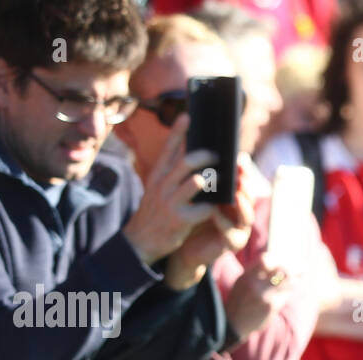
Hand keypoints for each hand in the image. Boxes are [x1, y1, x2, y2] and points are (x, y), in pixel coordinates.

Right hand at [122, 114, 217, 266]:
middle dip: (206, 156)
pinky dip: (213, 207)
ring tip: (221, 179)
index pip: (168, 149)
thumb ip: (171, 173)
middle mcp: (162, 185)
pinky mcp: (180, 220)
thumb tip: (191, 154)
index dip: (179, 132)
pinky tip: (218, 206)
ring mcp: (171, 202)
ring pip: (197, 182)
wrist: (140, 241)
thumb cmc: (156, 212)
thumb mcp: (157, 188)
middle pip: (187, 162)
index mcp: (157, 175)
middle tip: (218, 155)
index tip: (188, 116)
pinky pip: (203, 208)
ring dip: (213, 179)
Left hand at [163, 168, 256, 290]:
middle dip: (245, 184)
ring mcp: (239, 229)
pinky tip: (214, 212)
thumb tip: (200, 148)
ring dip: (242, 203)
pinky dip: (223, 222)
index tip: (238, 158)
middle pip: (249, 196)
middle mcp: (241, 213)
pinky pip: (230, 232)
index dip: (243, 171)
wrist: (183, 245)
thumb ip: (204, 176)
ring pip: (247, 215)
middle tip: (239, 173)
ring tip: (235, 193)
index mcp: (235, 198)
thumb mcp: (197, 194)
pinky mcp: (231, 244)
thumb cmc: (191, 216)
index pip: (243, 181)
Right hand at [225, 254, 294, 340]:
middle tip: (303, 266)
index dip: (277, 258)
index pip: (266, 259)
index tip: (283, 259)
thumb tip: (278, 260)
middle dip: (295, 267)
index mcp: (247, 276)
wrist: (234, 323)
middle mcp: (257, 285)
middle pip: (284, 270)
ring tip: (300, 275)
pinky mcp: (273, 307)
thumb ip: (257, 270)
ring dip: (296, 279)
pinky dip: (288, 291)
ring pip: (289, 283)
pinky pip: (285, 295)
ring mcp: (266, 297)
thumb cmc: (240, 298)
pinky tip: (287, 290)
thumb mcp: (243, 281)